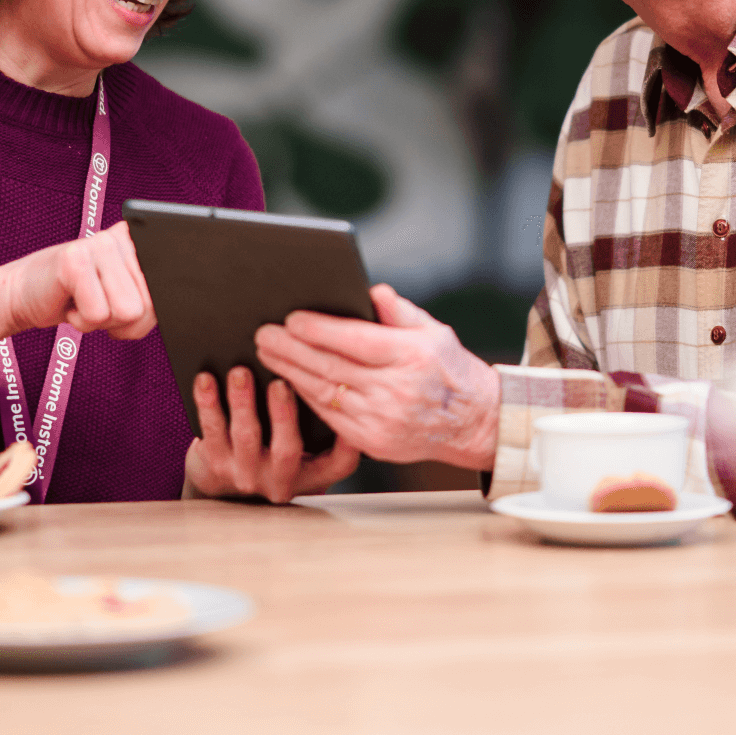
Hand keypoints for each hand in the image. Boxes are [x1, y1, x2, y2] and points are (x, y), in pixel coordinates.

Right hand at [0, 221, 155, 339]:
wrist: (23, 294)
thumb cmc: (74, 298)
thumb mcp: (121, 297)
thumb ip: (150, 299)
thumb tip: (163, 309)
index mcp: (139, 242)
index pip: (170, 292)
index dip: (146, 314)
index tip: (122, 306)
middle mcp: (122, 237)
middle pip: (149, 307)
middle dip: (122, 322)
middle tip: (97, 304)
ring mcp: (98, 244)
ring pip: (128, 311)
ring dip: (101, 321)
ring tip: (84, 301)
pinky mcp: (75, 259)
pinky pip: (98, 314)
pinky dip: (82, 321)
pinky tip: (69, 301)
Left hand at [183, 366, 359, 502]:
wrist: (224, 484)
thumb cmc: (274, 449)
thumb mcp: (306, 447)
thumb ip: (319, 420)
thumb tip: (325, 369)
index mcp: (312, 474)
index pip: (339, 464)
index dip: (349, 442)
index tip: (346, 408)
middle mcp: (281, 479)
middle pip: (287, 450)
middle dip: (283, 414)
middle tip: (280, 383)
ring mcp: (247, 475)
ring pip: (246, 438)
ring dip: (242, 402)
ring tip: (240, 373)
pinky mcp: (215, 465)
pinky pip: (212, 431)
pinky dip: (208, 403)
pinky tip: (206, 380)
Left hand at [255, 284, 500, 469]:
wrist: (472, 422)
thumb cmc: (448, 367)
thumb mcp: (434, 330)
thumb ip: (399, 311)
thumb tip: (371, 291)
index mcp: (411, 357)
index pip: (354, 341)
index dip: (318, 330)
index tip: (290, 318)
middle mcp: (396, 390)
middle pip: (331, 367)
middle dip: (291, 349)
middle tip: (263, 334)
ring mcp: (382, 420)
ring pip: (324, 393)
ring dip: (290, 373)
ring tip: (267, 353)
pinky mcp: (372, 442)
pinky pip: (330, 417)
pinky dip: (306, 397)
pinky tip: (289, 380)